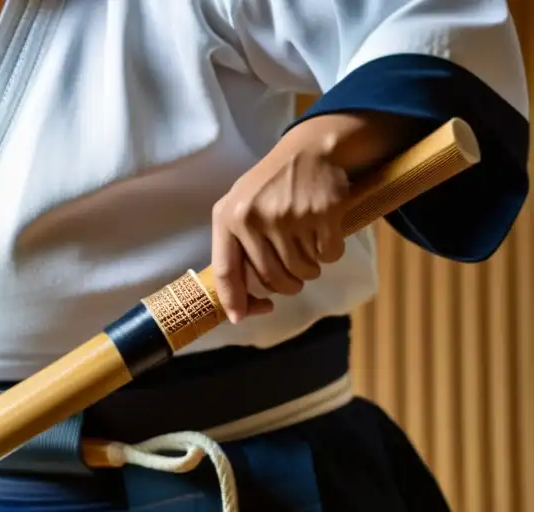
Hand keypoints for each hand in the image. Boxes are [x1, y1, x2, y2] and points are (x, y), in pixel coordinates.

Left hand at [211, 145, 349, 322]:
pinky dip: (330, 254)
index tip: (240, 318)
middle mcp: (255, 217)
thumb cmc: (270, 187)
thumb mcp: (239, 207)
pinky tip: (325, 235)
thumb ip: (235, 248)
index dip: (234, 299)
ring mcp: (290, 214)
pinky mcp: (323, 211)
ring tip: (308, 252)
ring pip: (302, 271)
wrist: (310, 149)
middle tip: (293, 279)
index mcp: (229, 217)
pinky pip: (328, 256)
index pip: (226, 270)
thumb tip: (237, 308)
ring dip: (309, 271)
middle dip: (285, 286)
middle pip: (271, 278)